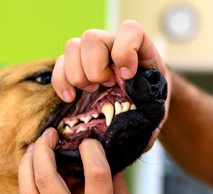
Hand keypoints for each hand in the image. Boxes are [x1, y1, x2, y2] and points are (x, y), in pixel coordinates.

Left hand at [18, 128, 135, 193]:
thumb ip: (118, 187)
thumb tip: (107, 159)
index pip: (95, 174)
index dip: (91, 150)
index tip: (88, 141)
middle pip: (47, 177)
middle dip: (44, 148)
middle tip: (48, 135)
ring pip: (27, 190)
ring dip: (27, 163)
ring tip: (32, 148)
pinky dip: (29, 183)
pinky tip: (33, 172)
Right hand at [52, 19, 170, 150]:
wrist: (139, 100)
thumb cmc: (148, 102)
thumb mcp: (154, 111)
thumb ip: (149, 123)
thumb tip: (139, 143)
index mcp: (138, 49)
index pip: (129, 31)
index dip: (125, 50)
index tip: (128, 75)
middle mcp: (111, 46)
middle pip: (92, 38)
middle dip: (95, 68)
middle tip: (104, 87)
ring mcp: (90, 54)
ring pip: (72, 47)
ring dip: (77, 74)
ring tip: (89, 93)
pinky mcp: (74, 66)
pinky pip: (59, 65)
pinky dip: (60, 82)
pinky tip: (70, 98)